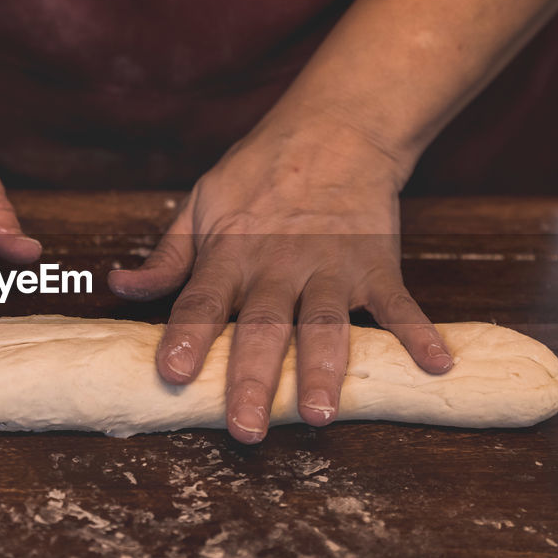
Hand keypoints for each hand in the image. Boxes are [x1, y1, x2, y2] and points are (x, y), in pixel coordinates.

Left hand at [109, 111, 451, 443]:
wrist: (334, 128)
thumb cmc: (260, 173)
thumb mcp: (201, 204)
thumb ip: (167, 256)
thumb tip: (120, 287)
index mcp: (231, 254)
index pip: (203, 301)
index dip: (187, 337)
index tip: (173, 373)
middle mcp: (278, 266)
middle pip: (263, 328)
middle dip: (254, 380)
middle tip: (247, 429)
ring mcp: (331, 268)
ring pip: (325, 324)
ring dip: (325, 369)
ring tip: (321, 414)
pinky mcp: (376, 265)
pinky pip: (398, 303)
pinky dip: (418, 333)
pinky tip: (436, 364)